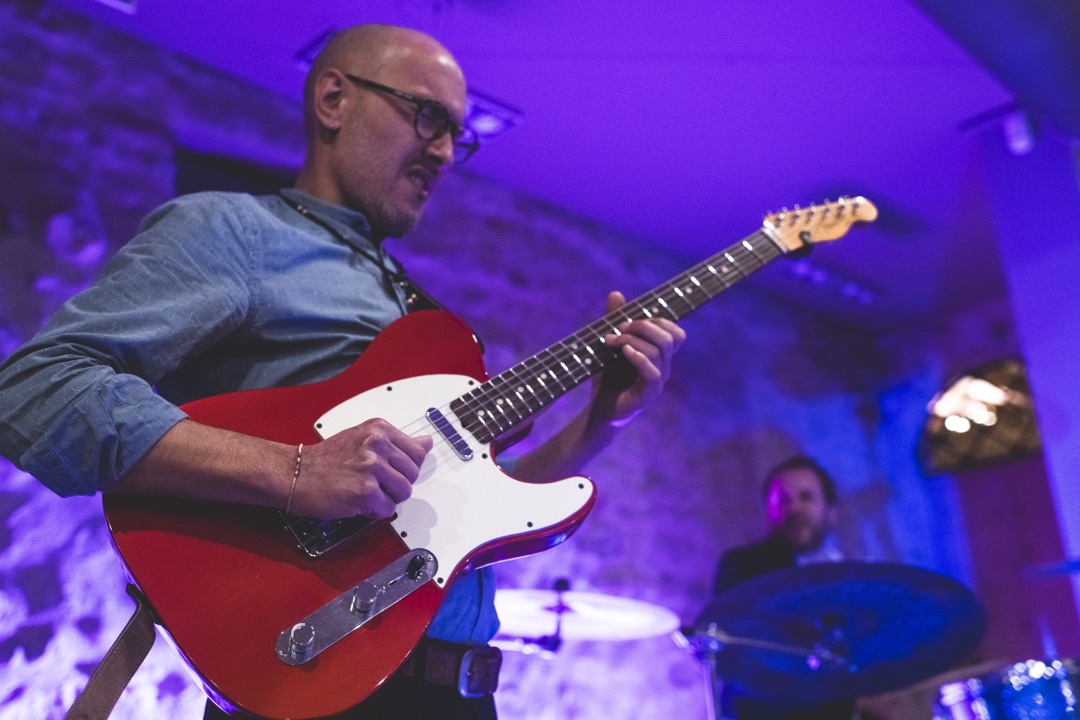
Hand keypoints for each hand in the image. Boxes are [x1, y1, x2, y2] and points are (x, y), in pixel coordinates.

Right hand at [290, 418, 432, 519]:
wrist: (293, 473)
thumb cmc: (323, 460)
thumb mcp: (362, 438)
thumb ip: (395, 442)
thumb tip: (426, 443)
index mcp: (379, 429)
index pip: (417, 451)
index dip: (405, 467)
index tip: (392, 470)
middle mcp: (377, 445)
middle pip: (413, 474)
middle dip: (396, 484)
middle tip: (373, 483)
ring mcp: (372, 468)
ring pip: (403, 492)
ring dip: (386, 498)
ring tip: (365, 492)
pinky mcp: (365, 491)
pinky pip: (387, 509)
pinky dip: (374, 512)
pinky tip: (357, 502)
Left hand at [592, 290, 685, 426]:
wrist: (600, 410)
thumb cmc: (607, 378)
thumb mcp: (609, 345)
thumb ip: (614, 321)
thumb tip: (615, 293)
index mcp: (659, 355)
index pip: (675, 332)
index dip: (657, 320)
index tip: (627, 321)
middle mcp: (663, 366)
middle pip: (671, 337)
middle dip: (644, 326)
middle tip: (619, 328)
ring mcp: (658, 380)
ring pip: (660, 351)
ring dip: (633, 339)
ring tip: (612, 341)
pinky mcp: (648, 394)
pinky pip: (653, 372)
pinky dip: (638, 357)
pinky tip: (622, 352)